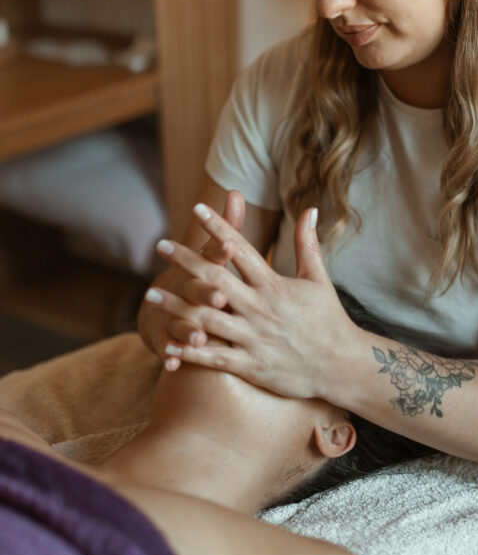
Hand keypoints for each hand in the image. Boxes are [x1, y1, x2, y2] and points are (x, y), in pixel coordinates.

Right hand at [138, 190, 245, 366]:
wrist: (162, 303)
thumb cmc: (198, 274)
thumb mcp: (212, 252)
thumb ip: (226, 227)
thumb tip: (237, 191)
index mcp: (203, 271)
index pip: (213, 258)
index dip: (220, 251)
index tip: (230, 245)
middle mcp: (187, 292)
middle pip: (196, 291)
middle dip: (206, 293)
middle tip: (220, 295)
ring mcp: (174, 316)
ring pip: (182, 322)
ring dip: (188, 327)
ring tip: (198, 334)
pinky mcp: (165, 339)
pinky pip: (169, 349)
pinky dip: (170, 354)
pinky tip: (172, 363)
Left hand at [148, 203, 354, 400]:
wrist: (340, 365)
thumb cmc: (329, 320)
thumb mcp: (318, 278)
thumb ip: (308, 244)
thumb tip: (309, 209)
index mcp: (274, 284)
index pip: (240, 250)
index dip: (218, 228)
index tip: (197, 210)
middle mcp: (259, 308)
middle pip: (215, 280)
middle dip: (186, 261)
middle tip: (161, 245)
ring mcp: (253, 337)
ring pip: (206, 319)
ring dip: (176, 306)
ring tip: (150, 293)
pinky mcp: (250, 365)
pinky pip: (214, 358)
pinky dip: (189, 352)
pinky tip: (167, 345)